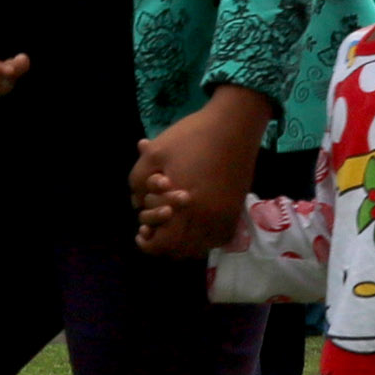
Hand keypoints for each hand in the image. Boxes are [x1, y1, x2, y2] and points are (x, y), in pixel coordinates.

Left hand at [131, 87, 269, 258]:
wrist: (234, 124)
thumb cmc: (192, 137)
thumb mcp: (154, 153)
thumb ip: (138, 181)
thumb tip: (137, 203)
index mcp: (186, 209)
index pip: (164, 244)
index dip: (149, 243)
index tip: (142, 232)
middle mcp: (208, 219)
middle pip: (182, 250)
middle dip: (165, 243)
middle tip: (154, 228)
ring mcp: (225, 216)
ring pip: (202, 246)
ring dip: (185, 242)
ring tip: (173, 225)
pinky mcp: (236, 209)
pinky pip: (218, 236)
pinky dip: (204, 237)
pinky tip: (194, 222)